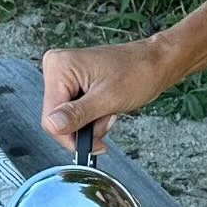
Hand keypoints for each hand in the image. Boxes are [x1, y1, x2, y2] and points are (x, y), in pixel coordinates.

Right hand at [40, 38, 174, 153]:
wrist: (156, 62)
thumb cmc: (139, 72)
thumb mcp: (108, 98)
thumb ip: (77, 114)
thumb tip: (53, 125)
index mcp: (60, 66)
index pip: (50, 117)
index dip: (71, 135)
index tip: (93, 143)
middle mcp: (57, 67)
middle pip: (57, 117)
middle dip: (84, 127)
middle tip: (107, 118)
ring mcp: (65, 74)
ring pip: (67, 117)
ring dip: (91, 122)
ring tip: (109, 110)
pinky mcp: (73, 82)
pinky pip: (75, 110)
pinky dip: (92, 115)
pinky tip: (106, 107)